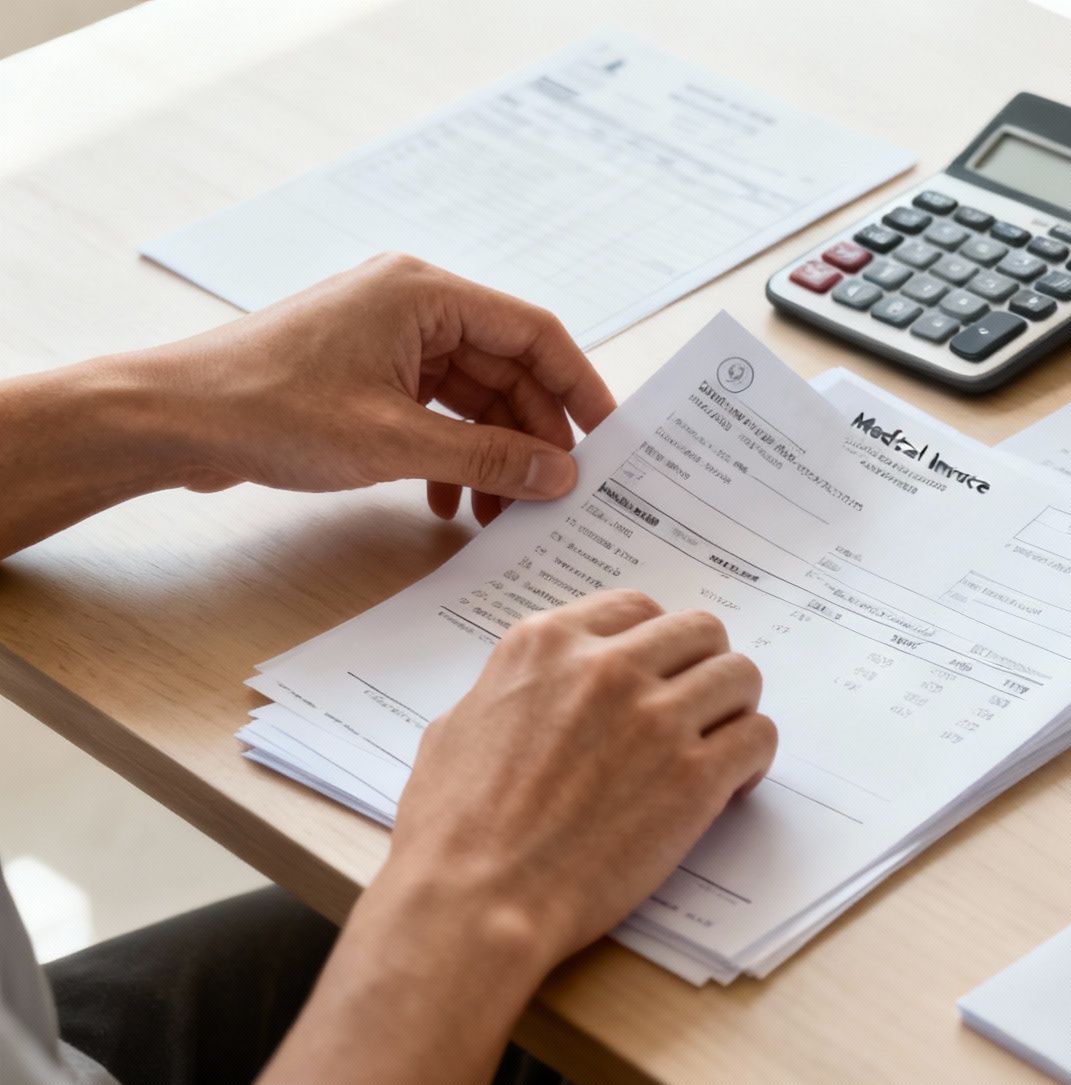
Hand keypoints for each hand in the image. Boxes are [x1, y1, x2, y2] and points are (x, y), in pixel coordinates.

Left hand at [155, 253, 616, 523]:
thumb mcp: (393, 442)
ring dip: (491, 455)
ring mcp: (387, 339)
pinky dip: (451, 455)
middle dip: (532, 437)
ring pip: (473, 398)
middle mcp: (412, 305)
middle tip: (554, 493)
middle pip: (508, 370)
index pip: (535, 333)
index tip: (610, 439)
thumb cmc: (267, 410)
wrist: (169, 418)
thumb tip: (558, 474)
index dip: (580, 387)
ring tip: (500, 513)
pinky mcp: (365, 373)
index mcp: (425, 294)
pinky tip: (448, 502)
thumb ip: (486, 458)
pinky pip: (435, 412)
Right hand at [381, 589, 776, 968]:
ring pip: (740, 675)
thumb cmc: (451, 830)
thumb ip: (512, 691)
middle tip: (698, 709)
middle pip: (700, 631)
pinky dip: (752, 758)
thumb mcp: (458, 726)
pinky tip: (731, 785)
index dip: (655, 645)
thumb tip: (537, 692)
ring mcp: (656, 718)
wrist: (474, 901)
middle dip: (704, 667)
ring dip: (735, 708)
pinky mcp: (694, 777)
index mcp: (547, 644)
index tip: (658, 675)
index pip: (637, 608)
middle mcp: (607, 667)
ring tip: (719, 746)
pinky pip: (758, 737)